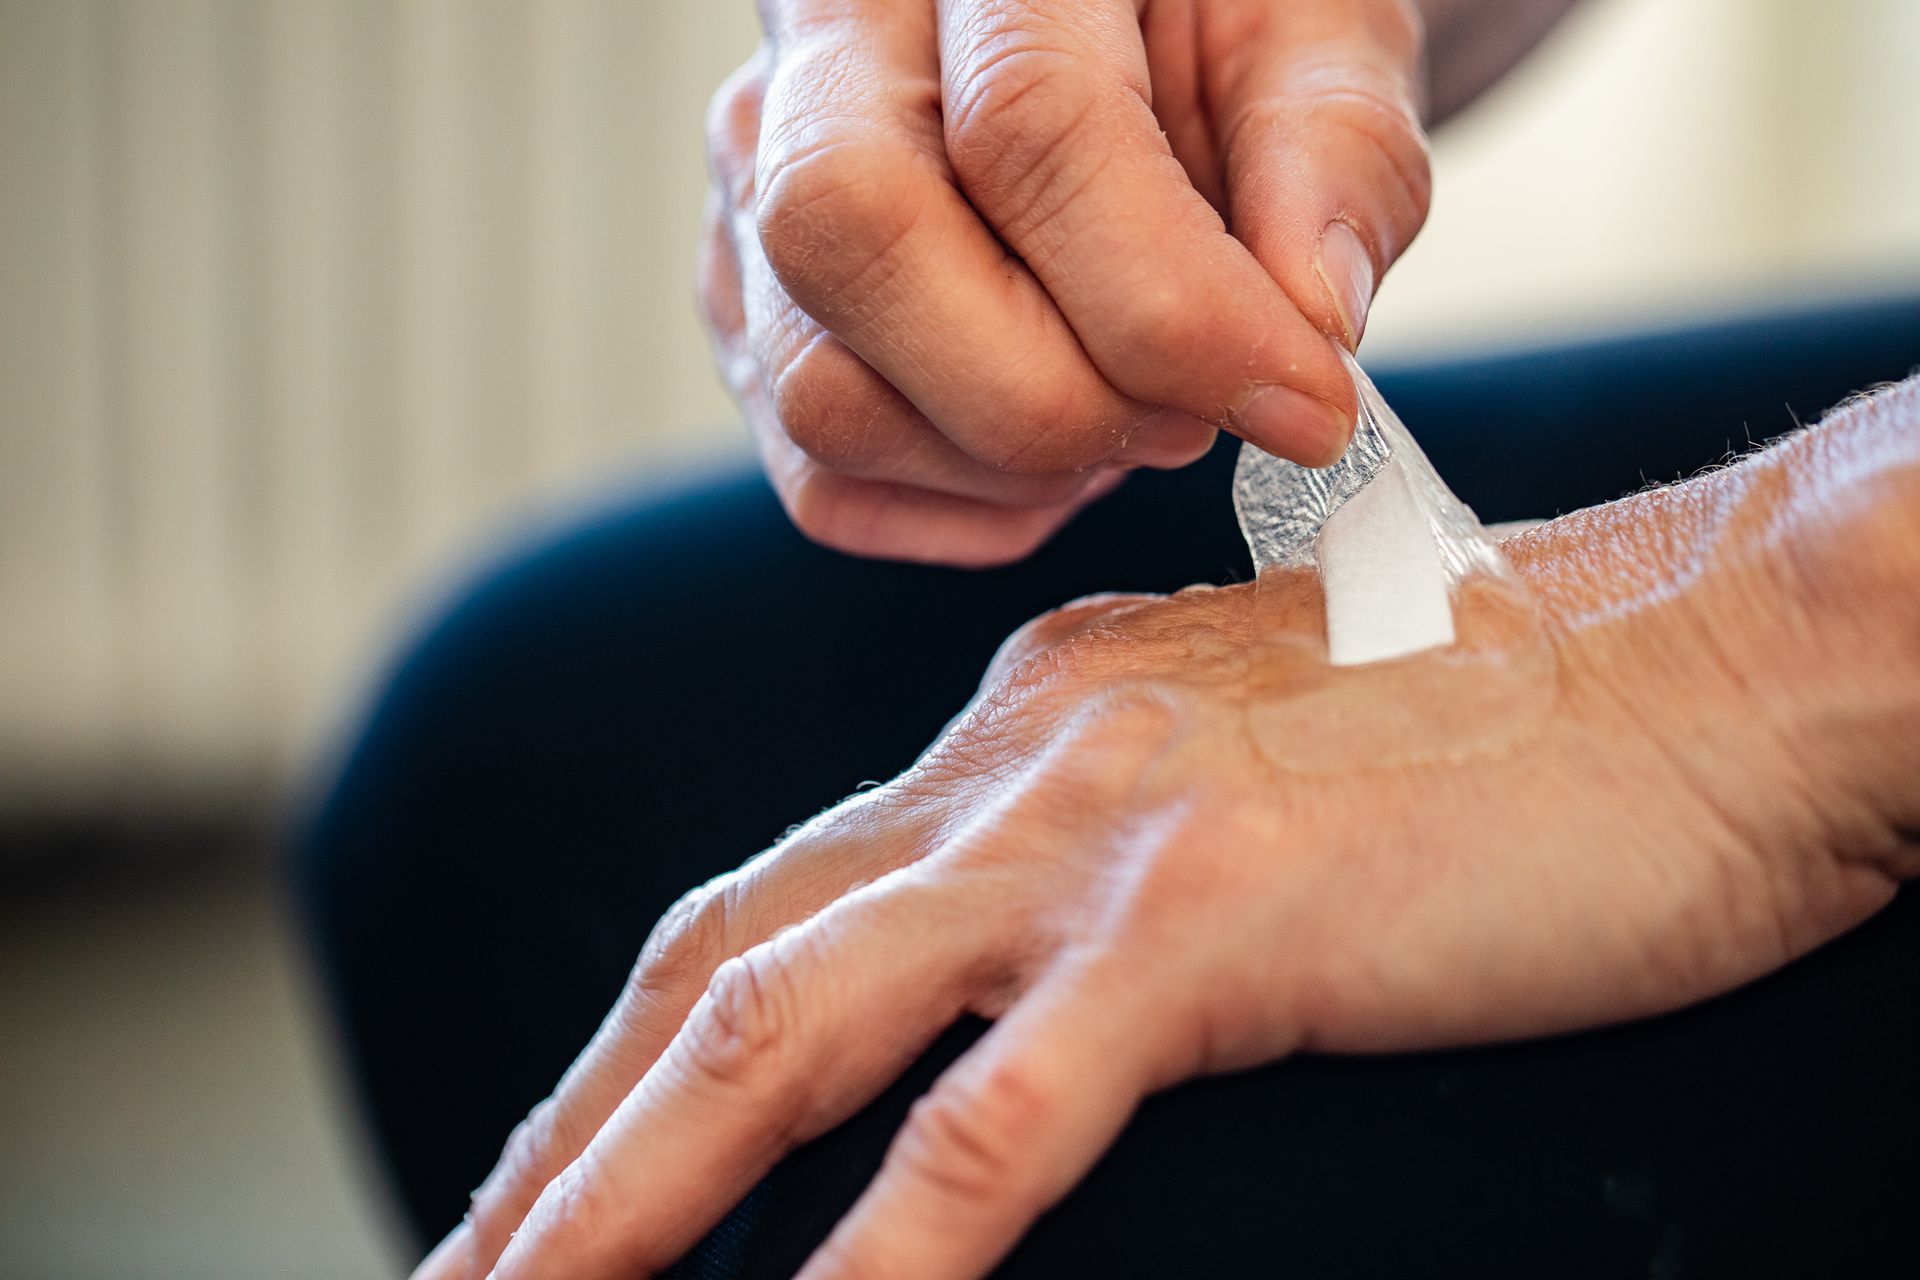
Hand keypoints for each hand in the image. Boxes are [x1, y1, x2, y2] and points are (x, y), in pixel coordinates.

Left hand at [424, 393, 1919, 1279]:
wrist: (1705, 656)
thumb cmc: (1504, 728)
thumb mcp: (1243, 763)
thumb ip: (1105, 840)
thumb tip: (1019, 951)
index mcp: (1020, 730)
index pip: (767, 899)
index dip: (624, 1047)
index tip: (546, 1172)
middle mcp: (1018, 764)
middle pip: (717, 964)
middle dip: (566, 1140)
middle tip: (458, 1268)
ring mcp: (1105, 839)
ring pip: (792, 1031)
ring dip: (628, 1194)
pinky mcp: (1217, 925)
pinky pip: (1002, 1121)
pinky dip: (882, 1249)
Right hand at [701, 0, 1432, 565]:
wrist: (1122, 34)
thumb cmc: (1217, 21)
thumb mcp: (1315, 28)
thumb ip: (1335, 144)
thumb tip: (1312, 317)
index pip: (1025, 129)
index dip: (1174, 305)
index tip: (1306, 403)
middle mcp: (823, 51)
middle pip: (856, 244)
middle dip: (1058, 397)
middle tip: (1195, 417)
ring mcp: (752, 186)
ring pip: (824, 388)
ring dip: (1013, 469)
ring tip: (1134, 423)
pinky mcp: (748, 307)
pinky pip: (820, 476)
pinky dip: (962, 511)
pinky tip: (1058, 462)